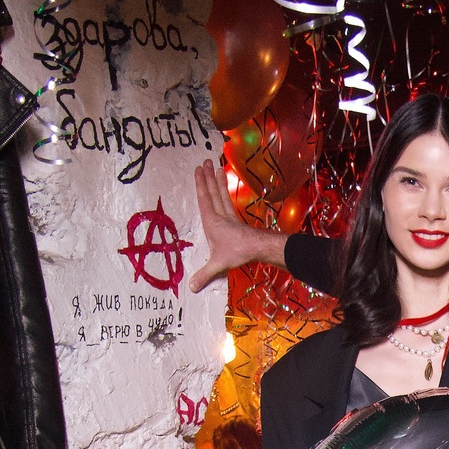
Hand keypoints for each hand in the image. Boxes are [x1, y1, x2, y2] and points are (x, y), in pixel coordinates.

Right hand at [188, 160, 285, 292]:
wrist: (258, 248)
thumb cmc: (237, 252)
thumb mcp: (218, 264)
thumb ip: (204, 274)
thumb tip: (190, 287)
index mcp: (211, 222)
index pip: (204, 199)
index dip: (200, 184)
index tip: (198, 170)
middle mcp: (220, 216)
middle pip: (213, 193)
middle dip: (208, 178)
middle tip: (204, 161)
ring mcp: (229, 218)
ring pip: (222, 196)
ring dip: (217, 182)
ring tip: (215, 168)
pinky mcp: (236, 222)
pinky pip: (228, 203)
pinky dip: (225, 194)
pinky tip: (225, 191)